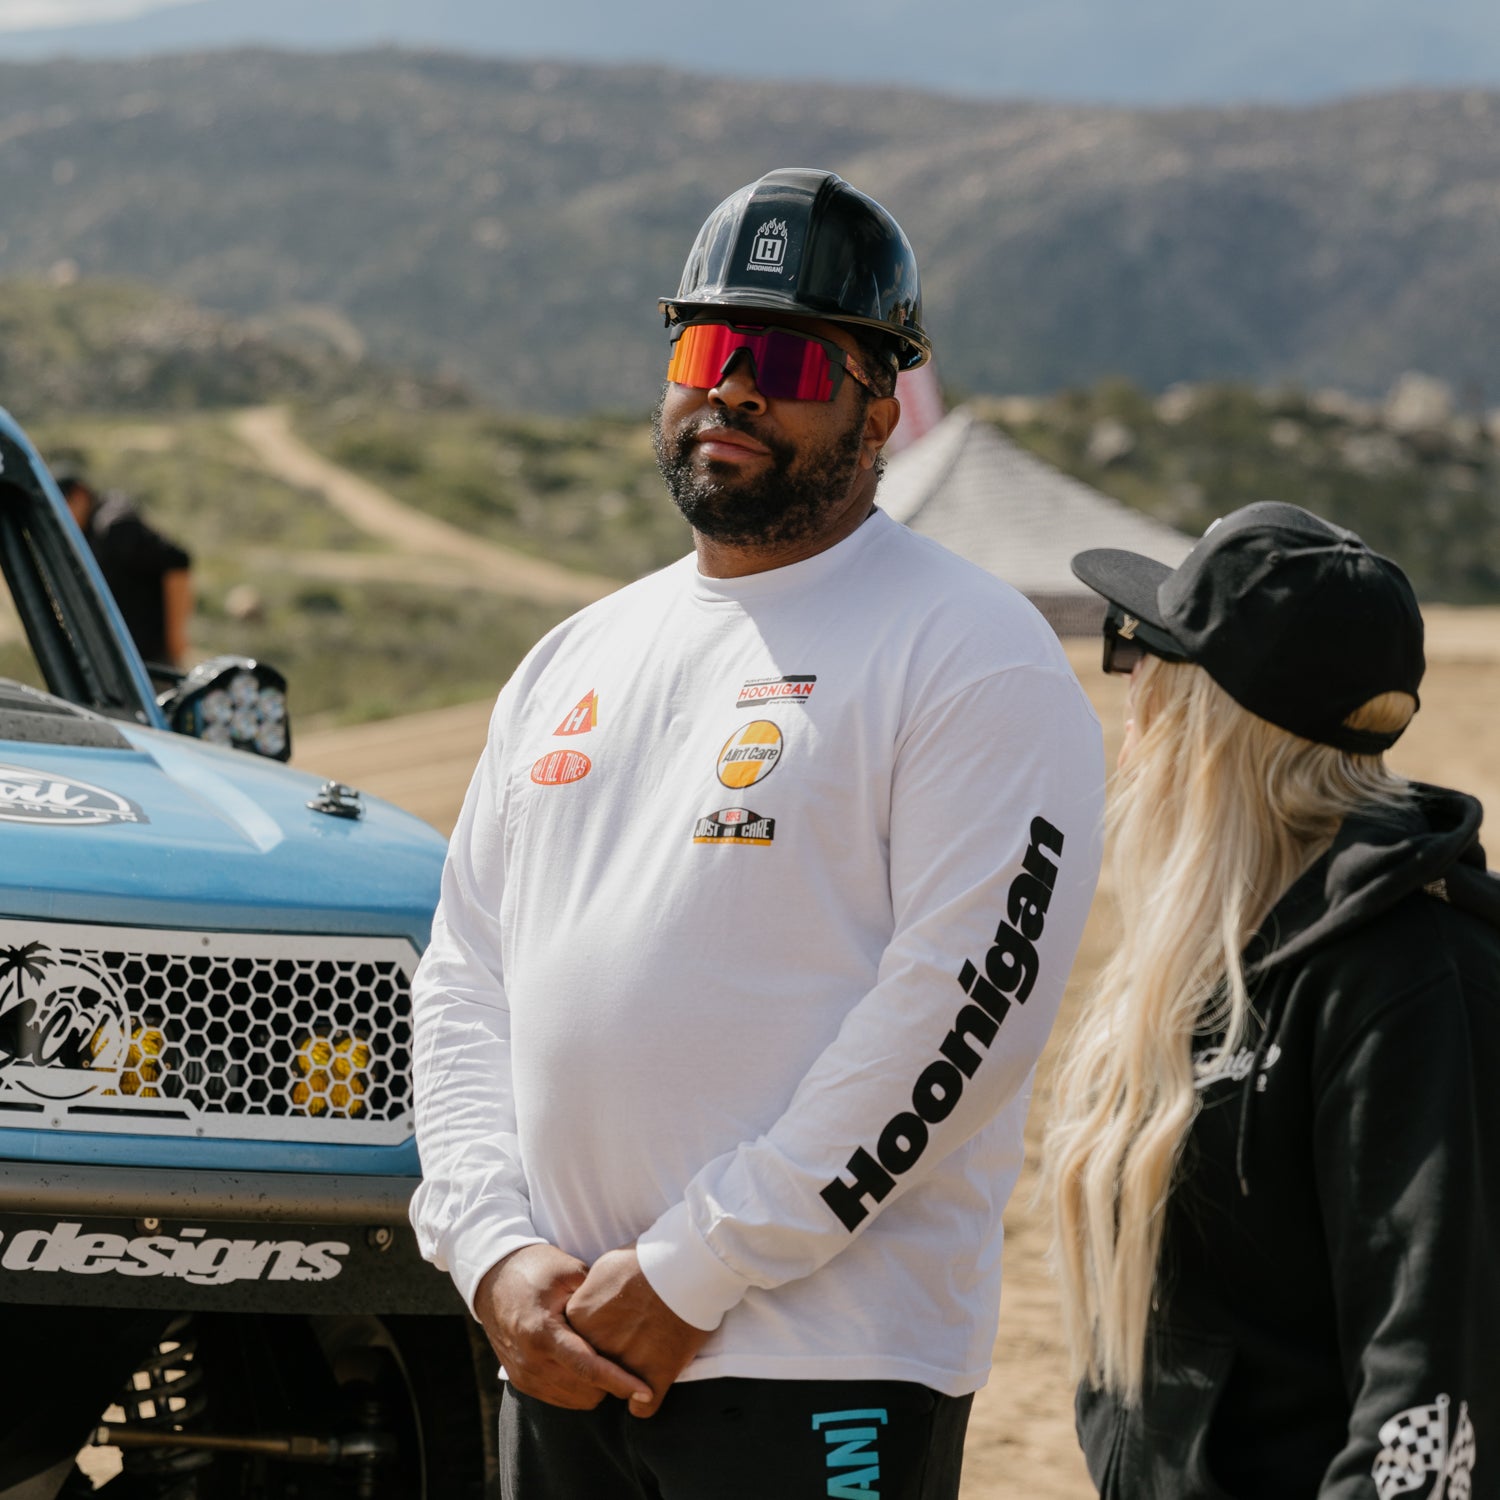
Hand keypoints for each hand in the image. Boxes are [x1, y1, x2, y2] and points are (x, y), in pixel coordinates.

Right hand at [474, 1243, 651, 1409]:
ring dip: (596, 1387)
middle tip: (628, 1357)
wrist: (494, 1279)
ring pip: (575, 1400)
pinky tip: (587, 1365)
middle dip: (612, 1382)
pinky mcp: (521, 1381)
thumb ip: (596, 1297)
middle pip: (586, 1390)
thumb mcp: (569, 1271)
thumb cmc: (536, 1268)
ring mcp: (524, 1375)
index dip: (620, 1382)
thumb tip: (629, 1313)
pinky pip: (560, 1398)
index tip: (646, 1393)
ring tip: (608, 1358)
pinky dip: (579, 1389)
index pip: (588, 1367)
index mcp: (543, 1332)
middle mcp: (531, 1361)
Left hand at [566, 1246, 712, 1417]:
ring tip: (645, 1363)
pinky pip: (643, 1409)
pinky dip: (648, 1402)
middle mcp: (596, 1345)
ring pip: (617, 1390)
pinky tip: (653, 1388)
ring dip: (628, 1382)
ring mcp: (624, 1364)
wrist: (687, 1266)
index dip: (594, 1339)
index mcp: (579, 1317)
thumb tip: (585, 1306)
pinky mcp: (655, 1378)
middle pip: (594, 1368)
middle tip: (629, 1346)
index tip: (610, 1330)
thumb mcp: (604, 1267)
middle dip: (609, 1362)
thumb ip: (588, 1294)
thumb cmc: (647, 1260)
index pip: (575, 1343)